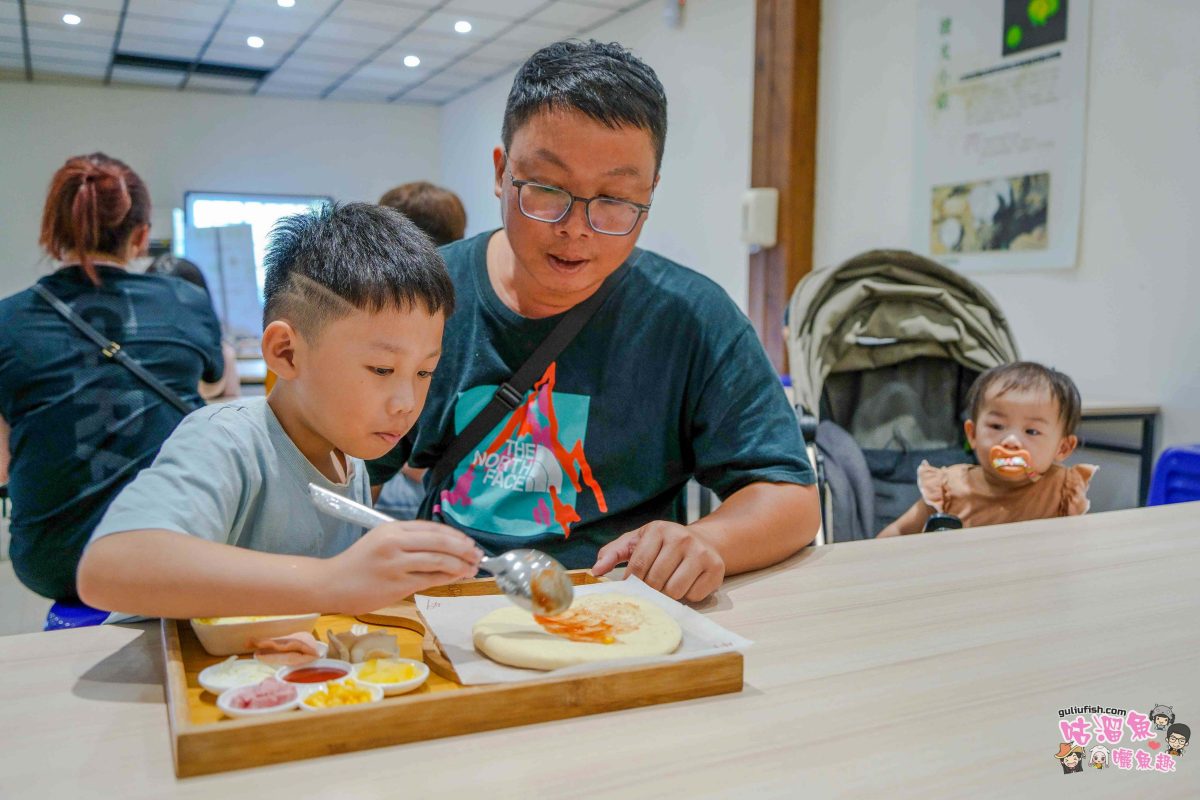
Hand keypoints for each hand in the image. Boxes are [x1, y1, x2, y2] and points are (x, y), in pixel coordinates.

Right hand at [326, 521, 480, 613]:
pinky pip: (429, 579)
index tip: (469, 542)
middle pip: (440, 541)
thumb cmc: (357, 565)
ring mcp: (396, 563)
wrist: (331, 584)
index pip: (432, 528)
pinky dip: (447, 578)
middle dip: (463, 548)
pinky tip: (456, 578)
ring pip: (438, 560)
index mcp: (393, 529)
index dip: (455, 535)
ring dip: (459, 565)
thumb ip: (408, 543)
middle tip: (477, 555)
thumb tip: (443, 549)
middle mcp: (395, 542)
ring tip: (472, 569)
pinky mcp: (396, 584)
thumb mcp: (381, 543)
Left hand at [592, 521, 724, 601]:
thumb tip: (595, 570)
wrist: (704, 541)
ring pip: (675, 591)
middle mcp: (682, 538)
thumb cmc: (664, 545)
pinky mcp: (716, 569)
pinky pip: (694, 595)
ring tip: (669, 584)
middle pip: (656, 581)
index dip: (632, 582)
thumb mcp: (637, 542)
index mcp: (659, 530)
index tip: (632, 587)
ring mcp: (701, 553)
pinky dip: (688, 596)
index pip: (638, 566)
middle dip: (651, 589)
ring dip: (668, 594)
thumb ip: (613, 553)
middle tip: (653, 586)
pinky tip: (688, 584)